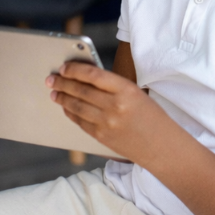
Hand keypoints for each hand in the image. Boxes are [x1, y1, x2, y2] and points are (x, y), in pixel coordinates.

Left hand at [46, 61, 175, 163]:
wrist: (162, 146)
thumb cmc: (152, 117)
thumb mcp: (136, 94)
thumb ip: (113, 86)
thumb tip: (84, 78)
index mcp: (126, 90)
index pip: (93, 75)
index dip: (75, 70)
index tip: (64, 67)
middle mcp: (115, 106)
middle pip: (81, 90)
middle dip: (63, 83)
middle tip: (51, 79)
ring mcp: (107, 123)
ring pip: (76, 106)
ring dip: (62, 98)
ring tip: (54, 92)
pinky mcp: (102, 137)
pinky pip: (80, 122)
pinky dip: (70, 112)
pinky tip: (65, 107)